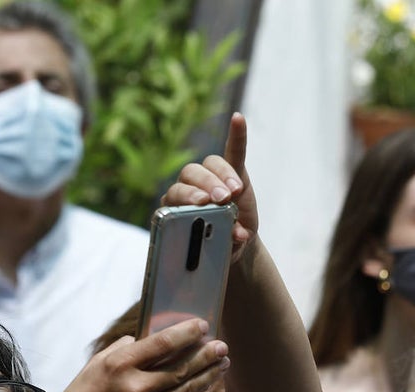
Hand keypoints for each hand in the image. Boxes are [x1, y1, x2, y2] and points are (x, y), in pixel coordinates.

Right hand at [37, 318, 228, 391]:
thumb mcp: (94, 365)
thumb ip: (122, 349)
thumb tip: (146, 338)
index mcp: (120, 364)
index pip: (163, 343)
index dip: (186, 333)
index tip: (202, 325)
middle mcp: (136, 385)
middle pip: (181, 366)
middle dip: (206, 354)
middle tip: (222, 345)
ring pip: (186, 387)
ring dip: (208, 373)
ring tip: (223, 362)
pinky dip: (194, 391)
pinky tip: (205, 382)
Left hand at [160, 112, 258, 260]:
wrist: (232, 243)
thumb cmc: (219, 246)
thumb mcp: (222, 248)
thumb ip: (226, 241)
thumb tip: (238, 235)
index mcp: (176, 208)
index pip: (177, 194)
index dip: (189, 197)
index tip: (203, 204)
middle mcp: (189, 188)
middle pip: (191, 175)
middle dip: (206, 186)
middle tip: (221, 199)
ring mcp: (210, 179)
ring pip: (210, 165)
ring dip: (222, 175)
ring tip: (235, 191)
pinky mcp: (232, 172)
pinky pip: (233, 151)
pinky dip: (237, 136)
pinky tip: (238, 119)